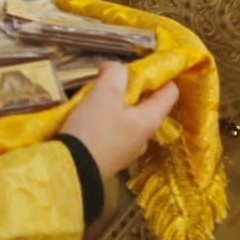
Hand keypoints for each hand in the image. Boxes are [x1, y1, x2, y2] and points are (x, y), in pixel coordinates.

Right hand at [60, 61, 177, 179]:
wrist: (69, 172)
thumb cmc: (93, 129)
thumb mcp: (105, 93)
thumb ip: (115, 73)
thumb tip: (114, 68)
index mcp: (150, 121)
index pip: (170, 93)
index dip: (161, 76)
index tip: (143, 67)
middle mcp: (144, 138)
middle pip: (147, 106)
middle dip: (132, 90)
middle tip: (111, 82)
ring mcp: (128, 152)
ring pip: (129, 121)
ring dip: (116, 107)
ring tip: (96, 99)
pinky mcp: (110, 160)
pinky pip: (114, 135)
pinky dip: (105, 123)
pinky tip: (88, 119)